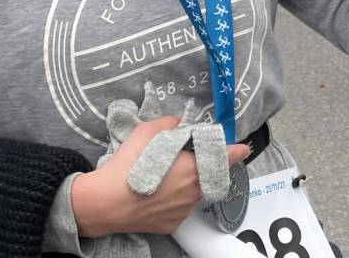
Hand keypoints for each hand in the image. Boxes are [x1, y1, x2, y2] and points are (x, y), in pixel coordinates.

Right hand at [71, 116, 249, 236]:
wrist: (104, 204)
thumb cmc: (126, 166)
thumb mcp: (145, 133)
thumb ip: (167, 124)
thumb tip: (177, 124)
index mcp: (193, 168)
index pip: (224, 158)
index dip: (236, 151)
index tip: (244, 148)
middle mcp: (194, 191)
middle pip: (207, 175)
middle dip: (201, 166)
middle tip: (184, 160)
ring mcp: (183, 210)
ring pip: (193, 193)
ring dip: (188, 184)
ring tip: (165, 177)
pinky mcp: (171, 224)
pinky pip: (180, 208)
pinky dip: (174, 200)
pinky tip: (157, 194)